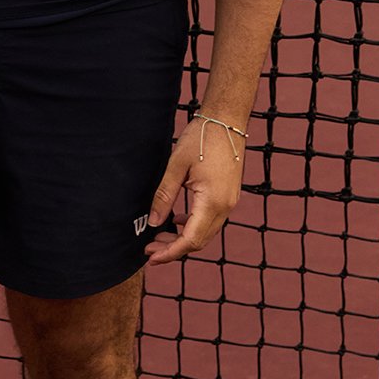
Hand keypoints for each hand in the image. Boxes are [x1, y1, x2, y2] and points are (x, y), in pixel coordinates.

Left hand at [142, 118, 245, 266]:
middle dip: (173, 249)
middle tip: (149, 249)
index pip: (190, 240)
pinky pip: (211, 221)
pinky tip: (178, 221)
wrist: (226, 121)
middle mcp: (225, 208)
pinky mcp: (228, 196)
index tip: (151, 257)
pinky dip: (193, 226)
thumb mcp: (176, 165)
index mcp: (213, 202)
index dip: (170, 252)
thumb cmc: (200, 138)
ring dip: (183, 239)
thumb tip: (154, 222)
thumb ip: (164, 195)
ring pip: (206, 233)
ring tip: (159, 237)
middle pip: (199, 242)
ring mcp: (229, 203)